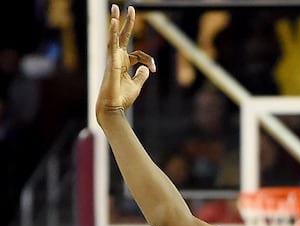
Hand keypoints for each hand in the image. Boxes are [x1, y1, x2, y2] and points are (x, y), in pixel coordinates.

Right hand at [95, 4, 156, 121]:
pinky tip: (115, 21)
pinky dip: (113, 32)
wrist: (113, 108)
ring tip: (117, 7)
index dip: (148, 59)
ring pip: (115, 36)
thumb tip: (146, 68)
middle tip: (130, 8)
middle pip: (123, 37)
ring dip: (117, 21)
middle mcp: (116, 58)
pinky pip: (112, 43)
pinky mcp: (111, 61)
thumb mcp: (136, 85)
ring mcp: (112, 58)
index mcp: (122, 64)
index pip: (138, 54)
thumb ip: (141, 75)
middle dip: (127, 23)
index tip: (154, 69)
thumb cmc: (122, 98)